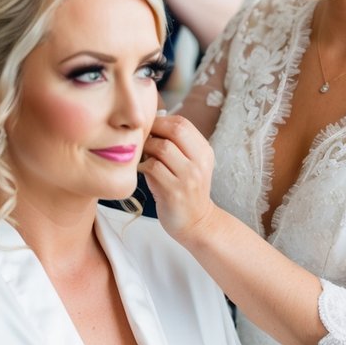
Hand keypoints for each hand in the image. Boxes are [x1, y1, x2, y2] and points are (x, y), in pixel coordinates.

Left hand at [139, 114, 216, 241]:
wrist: (196, 223)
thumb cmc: (186, 191)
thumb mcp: (190, 165)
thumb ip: (176, 145)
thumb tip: (150, 122)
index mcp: (204, 152)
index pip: (182, 123)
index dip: (161, 121)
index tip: (149, 129)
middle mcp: (200, 162)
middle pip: (175, 130)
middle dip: (154, 130)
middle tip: (142, 138)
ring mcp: (189, 178)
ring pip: (162, 148)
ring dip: (146, 148)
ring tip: (142, 155)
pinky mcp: (175, 192)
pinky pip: (153, 168)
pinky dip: (142, 165)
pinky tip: (141, 170)